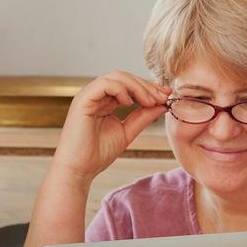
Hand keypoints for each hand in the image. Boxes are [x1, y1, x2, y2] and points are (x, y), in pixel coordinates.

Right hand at [53, 70, 167, 183]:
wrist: (80, 169)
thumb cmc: (98, 153)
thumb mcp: (127, 132)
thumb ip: (143, 117)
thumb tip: (162, 104)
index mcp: (106, 102)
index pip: (129, 85)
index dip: (148, 87)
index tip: (166, 95)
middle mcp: (97, 95)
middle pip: (125, 77)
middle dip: (146, 85)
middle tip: (162, 96)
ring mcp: (89, 96)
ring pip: (116, 76)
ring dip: (137, 86)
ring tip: (150, 101)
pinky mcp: (83, 100)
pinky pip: (104, 84)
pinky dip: (121, 89)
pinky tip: (130, 102)